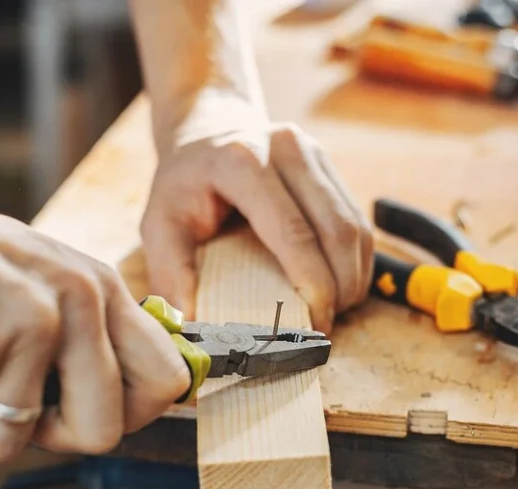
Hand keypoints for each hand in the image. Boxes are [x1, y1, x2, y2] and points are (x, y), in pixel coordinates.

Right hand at [0, 172, 190, 461]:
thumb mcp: (46, 278)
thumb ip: (94, 331)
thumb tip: (143, 400)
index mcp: (103, 286)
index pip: (168, 380)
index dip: (131, 415)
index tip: (85, 411)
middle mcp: (79, 300)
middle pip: (104, 432)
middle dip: (51, 436)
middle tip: (6, 399)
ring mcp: (30, 321)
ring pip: (17, 439)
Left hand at [139, 92, 373, 332]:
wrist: (207, 130)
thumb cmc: (183, 185)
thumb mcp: (159, 224)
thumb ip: (170, 274)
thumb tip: (192, 327)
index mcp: (242, 162)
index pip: (292, 231)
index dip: (311, 283)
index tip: (314, 324)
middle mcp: (286, 149)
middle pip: (337, 229)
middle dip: (339, 288)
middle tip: (325, 328)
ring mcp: (314, 154)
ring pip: (356, 227)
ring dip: (353, 278)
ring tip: (335, 312)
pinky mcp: (331, 167)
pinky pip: (358, 222)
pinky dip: (355, 262)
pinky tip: (340, 289)